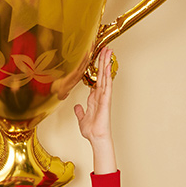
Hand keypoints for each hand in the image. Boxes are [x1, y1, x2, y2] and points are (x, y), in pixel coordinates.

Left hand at [73, 48, 117, 173]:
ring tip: (108, 52)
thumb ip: (80, 111)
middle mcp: (100, 96)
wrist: (96, 137)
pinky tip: (107, 67)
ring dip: (106, 64)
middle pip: (102, 75)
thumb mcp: (82, 118)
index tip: (98, 60)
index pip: (96, 80)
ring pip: (105, 77)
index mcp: (94, 98)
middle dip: (103, 61)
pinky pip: (107, 85)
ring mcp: (104, 97)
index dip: (97, 69)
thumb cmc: (92, 130)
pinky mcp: (105, 101)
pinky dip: (107, 76)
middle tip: (105, 49)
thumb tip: (77, 107)